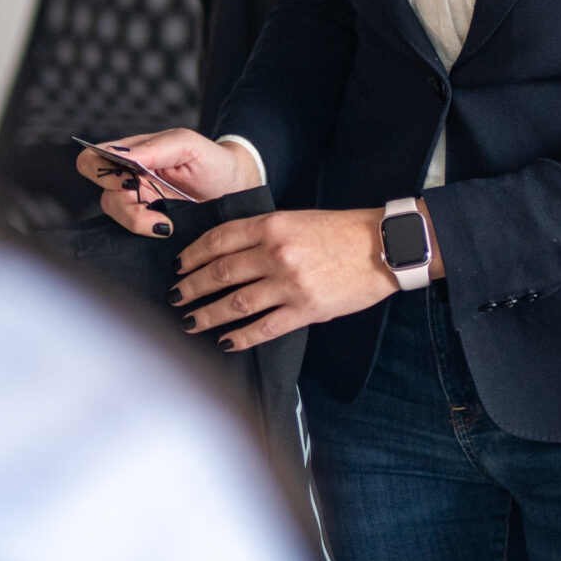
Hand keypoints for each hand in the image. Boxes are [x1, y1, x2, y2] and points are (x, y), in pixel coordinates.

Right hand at [74, 129, 256, 239]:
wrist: (235, 190)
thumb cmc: (212, 161)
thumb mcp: (187, 146)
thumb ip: (153, 148)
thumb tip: (118, 155)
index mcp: (133, 154)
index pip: (93, 159)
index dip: (102, 171)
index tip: (129, 180)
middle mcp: (129, 178)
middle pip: (102, 192)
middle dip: (123, 202)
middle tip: (148, 202)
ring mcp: (138, 203)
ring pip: (114, 215)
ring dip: (137, 220)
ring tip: (166, 223)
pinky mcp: (148, 225)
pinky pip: (129, 233)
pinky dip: (145, 232)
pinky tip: (165, 230)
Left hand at [171, 208, 402, 351]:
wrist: (384, 247)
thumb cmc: (342, 231)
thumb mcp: (297, 219)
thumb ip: (263, 233)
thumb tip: (227, 252)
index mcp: (273, 225)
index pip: (218, 240)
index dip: (192, 255)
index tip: (179, 266)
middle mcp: (276, 253)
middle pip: (219, 273)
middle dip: (190, 288)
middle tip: (176, 297)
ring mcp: (290, 284)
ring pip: (234, 304)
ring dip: (207, 315)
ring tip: (191, 322)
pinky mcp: (306, 309)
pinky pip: (264, 328)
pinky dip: (240, 337)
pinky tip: (226, 341)